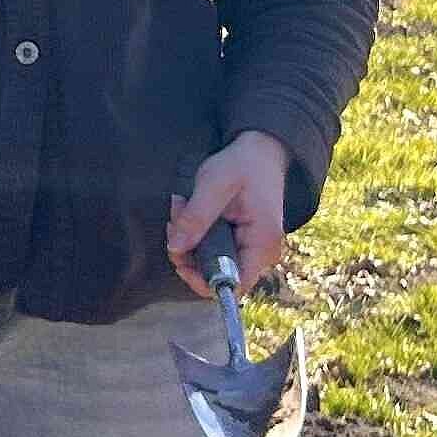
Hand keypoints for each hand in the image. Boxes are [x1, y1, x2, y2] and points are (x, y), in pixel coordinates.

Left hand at [167, 131, 292, 294]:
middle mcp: (260, 252)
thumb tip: (175, 248)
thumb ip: (195, 217)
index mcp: (262, 244)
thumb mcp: (215, 184)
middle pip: (215, 273)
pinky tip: (188, 210)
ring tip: (182, 206)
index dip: (202, 280)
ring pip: (208, 259)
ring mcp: (250, 247)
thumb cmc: (244, 164)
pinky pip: (210, 247)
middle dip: (188, 251)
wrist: (261, 152)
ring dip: (187, 237)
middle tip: (176, 219)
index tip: (179, 259)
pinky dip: (194, 231)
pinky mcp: (239, 240)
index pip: (234, 285)